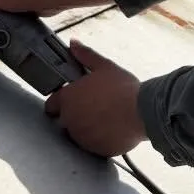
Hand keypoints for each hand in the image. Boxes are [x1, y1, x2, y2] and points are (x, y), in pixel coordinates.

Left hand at [44, 40, 145, 158]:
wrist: (143, 112)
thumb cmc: (123, 88)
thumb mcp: (105, 67)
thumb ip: (85, 56)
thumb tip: (73, 43)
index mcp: (68, 99)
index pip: (51, 106)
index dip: (60, 103)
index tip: (73, 100)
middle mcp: (69, 121)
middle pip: (65, 121)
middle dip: (76, 115)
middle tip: (95, 108)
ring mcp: (81, 138)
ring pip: (79, 135)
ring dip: (87, 128)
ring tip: (106, 118)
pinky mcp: (95, 150)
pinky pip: (93, 146)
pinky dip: (100, 140)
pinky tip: (113, 129)